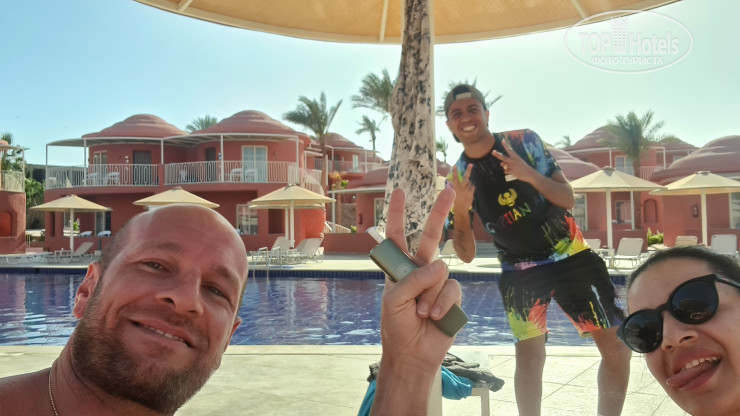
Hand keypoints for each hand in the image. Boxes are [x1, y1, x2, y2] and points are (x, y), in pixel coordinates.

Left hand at [371, 188, 461, 414]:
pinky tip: (434, 317)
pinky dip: (442, 304)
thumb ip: (413, 279)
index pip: (399, 236)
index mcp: (400, 267)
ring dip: (429, 296)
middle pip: (432, 236)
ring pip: (440, 273)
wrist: (412, 353)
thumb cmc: (396, 325)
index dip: (399, 214)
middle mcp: (420, 270)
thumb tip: (439, 267)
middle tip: (447, 189)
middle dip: (439, 212)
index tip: (401, 192)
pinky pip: (452, 290)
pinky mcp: (452, 296)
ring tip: (420, 313)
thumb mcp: (393, 299)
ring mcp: (437, 283)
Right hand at [450, 164, 474, 211]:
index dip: (454, 171)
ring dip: (469, 184)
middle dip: (468, 170)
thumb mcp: (453, 193)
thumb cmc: (456, 201)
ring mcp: (467, 190)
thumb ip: (456, 187)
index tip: (455, 166)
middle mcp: (462, 187)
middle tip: (471, 164)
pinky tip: (469, 192)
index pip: (455, 177)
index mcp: (456, 187)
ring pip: (470, 183)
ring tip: (466, 190)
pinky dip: (471, 188)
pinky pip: (472, 187)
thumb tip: (457, 182)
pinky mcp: (471, 192)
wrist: (461, 208)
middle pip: (466, 177)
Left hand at [492, 139, 535, 181]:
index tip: (502, 140)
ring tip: (513, 168)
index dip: (506, 145)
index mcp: (516, 157)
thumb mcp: (517, 162)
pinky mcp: (512, 172)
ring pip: (503, 166)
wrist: (529, 173)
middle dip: (497, 154)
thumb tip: (501, 164)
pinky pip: (505, 171)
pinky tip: (513, 172)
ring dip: (505, 167)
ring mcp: (512, 166)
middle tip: (493, 151)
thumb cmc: (522, 166)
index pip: (510, 150)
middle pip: (503, 157)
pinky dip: (507, 172)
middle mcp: (513, 161)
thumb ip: (508, 162)